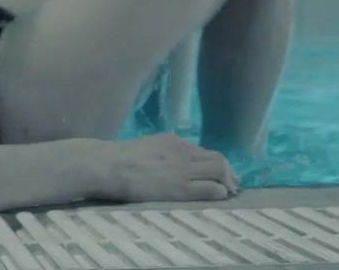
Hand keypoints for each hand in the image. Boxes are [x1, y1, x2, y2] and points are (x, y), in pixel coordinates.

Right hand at [99, 134, 239, 202]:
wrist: (109, 165)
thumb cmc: (120, 159)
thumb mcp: (148, 147)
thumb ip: (166, 153)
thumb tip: (179, 164)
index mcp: (174, 142)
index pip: (205, 152)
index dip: (217, 165)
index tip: (221, 176)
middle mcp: (183, 152)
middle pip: (219, 160)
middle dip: (228, 174)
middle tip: (230, 186)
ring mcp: (183, 170)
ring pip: (220, 171)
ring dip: (226, 183)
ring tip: (225, 194)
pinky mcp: (181, 188)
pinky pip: (211, 188)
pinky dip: (218, 192)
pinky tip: (216, 197)